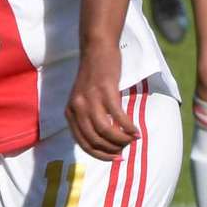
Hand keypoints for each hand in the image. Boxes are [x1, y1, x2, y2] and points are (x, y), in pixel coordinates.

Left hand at [66, 47, 138, 161]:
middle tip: (125, 150)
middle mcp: (77, 107)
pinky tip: (136, 131)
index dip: (99, 154)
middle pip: (94, 139)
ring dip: (120, 140)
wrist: (96, 49)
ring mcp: (90, 99)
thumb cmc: (94, 76)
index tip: (113, 158)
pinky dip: (128, 127)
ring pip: (105, 130)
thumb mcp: (84, 99)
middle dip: (111, 149)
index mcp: (70, 112)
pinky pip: (118, 116)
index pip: (82, 143)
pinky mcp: (105, 90)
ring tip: (131, 140)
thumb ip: (88, 116)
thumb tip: (103, 140)